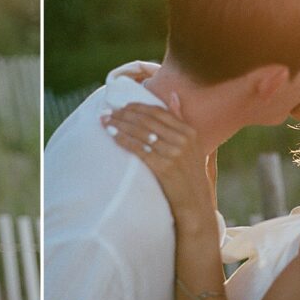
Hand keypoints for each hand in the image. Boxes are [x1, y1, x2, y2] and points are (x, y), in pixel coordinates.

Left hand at [101, 95, 216, 224]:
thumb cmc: (189, 175)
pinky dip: (123, 140)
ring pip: (140, 132)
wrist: (194, 204)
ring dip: (120, 124)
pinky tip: (112, 135)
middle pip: (147, 120)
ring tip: (105, 121)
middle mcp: (183, 139)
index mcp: (190, 131)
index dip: (138, 107)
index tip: (122, 105)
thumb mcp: (192, 145)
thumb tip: (174, 94)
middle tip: (107, 111)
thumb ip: (181, 120)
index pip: (159, 112)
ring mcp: (174, 153)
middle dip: (124, 114)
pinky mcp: (164, 167)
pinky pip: (139, 149)